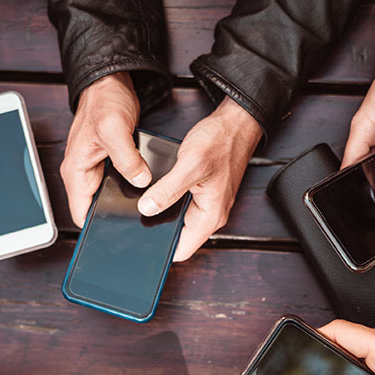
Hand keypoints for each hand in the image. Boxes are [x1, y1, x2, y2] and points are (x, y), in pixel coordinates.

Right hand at [60, 72, 150, 225]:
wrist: (110, 82)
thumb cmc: (104, 101)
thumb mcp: (115, 130)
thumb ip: (127, 159)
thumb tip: (140, 182)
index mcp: (75, 170)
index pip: (79, 213)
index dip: (95, 228)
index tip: (115, 236)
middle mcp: (83, 172)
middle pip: (95, 208)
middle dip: (113, 217)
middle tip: (138, 225)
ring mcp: (95, 168)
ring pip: (108, 197)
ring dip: (124, 203)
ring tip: (145, 210)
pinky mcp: (109, 163)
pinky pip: (117, 184)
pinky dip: (130, 189)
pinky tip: (145, 192)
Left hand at [137, 98, 261, 260]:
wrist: (236, 124)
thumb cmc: (221, 141)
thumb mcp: (190, 165)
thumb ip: (167, 190)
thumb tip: (146, 208)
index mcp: (210, 216)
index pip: (182, 250)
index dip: (162, 250)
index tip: (143, 244)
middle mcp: (210, 214)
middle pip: (179, 235)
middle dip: (158, 230)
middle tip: (138, 218)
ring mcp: (207, 204)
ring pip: (179, 219)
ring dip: (163, 212)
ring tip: (147, 201)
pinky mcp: (203, 192)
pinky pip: (182, 204)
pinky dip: (169, 198)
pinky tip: (158, 188)